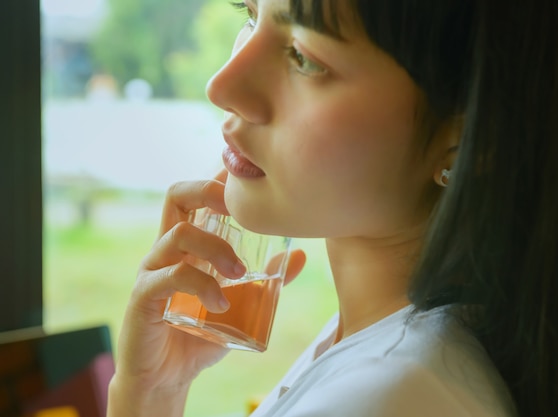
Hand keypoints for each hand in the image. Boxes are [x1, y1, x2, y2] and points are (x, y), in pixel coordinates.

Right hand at [108, 170, 304, 415]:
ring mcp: (152, 271)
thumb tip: (300, 255)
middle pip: (177, 196)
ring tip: (238, 274)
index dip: (217, 178)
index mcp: (186, 245)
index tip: (246, 176)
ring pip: (178, 234)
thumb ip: (266, 279)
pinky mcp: (143, 297)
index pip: (195, 196)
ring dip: (215, 248)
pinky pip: (171, 277)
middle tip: (240, 208)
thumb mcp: (240, 303)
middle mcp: (166, 250)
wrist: (167, 377)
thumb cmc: (200, 334)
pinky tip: (221, 304)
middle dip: (209, 191)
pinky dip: (201, 285)